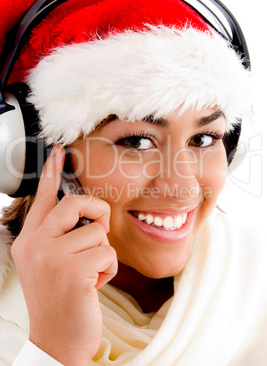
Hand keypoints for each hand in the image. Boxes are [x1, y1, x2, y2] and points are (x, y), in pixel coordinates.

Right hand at [11, 145, 117, 364]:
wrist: (57, 339)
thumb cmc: (59, 298)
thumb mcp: (49, 263)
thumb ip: (59, 236)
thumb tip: (84, 213)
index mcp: (30, 240)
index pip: (42, 198)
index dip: (50, 172)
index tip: (58, 152)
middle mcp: (36, 244)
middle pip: (76, 203)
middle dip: (96, 214)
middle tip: (95, 234)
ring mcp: (52, 257)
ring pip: (98, 232)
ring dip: (101, 255)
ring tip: (88, 275)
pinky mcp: (73, 270)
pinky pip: (107, 252)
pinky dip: (107, 269)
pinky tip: (93, 285)